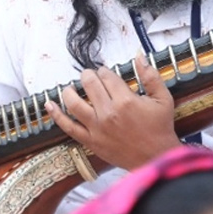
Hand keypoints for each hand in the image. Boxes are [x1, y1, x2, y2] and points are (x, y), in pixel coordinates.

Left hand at [44, 55, 180, 170]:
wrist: (155, 158)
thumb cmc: (160, 129)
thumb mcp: (163, 99)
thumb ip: (150, 76)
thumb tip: (139, 56)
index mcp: (125, 100)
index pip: (107, 76)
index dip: (105, 71)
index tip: (106, 74)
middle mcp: (108, 112)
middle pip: (89, 84)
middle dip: (88, 76)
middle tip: (90, 77)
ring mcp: (97, 127)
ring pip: (74, 102)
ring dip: (69, 91)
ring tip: (71, 88)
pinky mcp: (90, 140)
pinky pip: (68, 126)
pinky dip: (56, 115)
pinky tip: (49, 104)